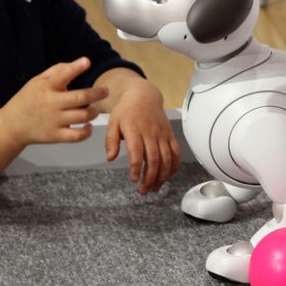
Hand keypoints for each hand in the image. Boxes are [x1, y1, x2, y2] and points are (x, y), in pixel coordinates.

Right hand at [0, 57, 108, 147]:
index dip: (75, 68)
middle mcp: (51, 103)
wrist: (12, 125)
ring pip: (83, 116)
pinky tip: (88, 125)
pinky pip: (77, 136)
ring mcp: (54, 121)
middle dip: (98, 93)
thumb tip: (79, 63)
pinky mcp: (55, 136)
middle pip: (81, 97)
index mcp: (46, 87)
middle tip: (105, 91)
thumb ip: (58, 71)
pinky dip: (87, 131)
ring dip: (94, 112)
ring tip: (94, 109)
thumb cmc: (28, 100)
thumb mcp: (37, 81)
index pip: (62, 75)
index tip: (86, 62)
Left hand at [103, 77, 180, 194]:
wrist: (144, 95)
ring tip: (154, 187)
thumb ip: (110, 140)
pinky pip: (175, 152)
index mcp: (134, 129)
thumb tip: (110, 157)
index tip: (134, 179)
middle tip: (143, 190)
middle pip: (154, 158)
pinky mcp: (170, 135)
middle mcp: (150, 132)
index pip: (137, 150)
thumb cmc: (127, 110)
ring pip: (166, 158)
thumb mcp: (113, 122)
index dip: (136, 166)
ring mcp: (162, 134)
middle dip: (150, 177)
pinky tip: (168, 176)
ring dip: (162, 175)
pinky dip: (174, 166)